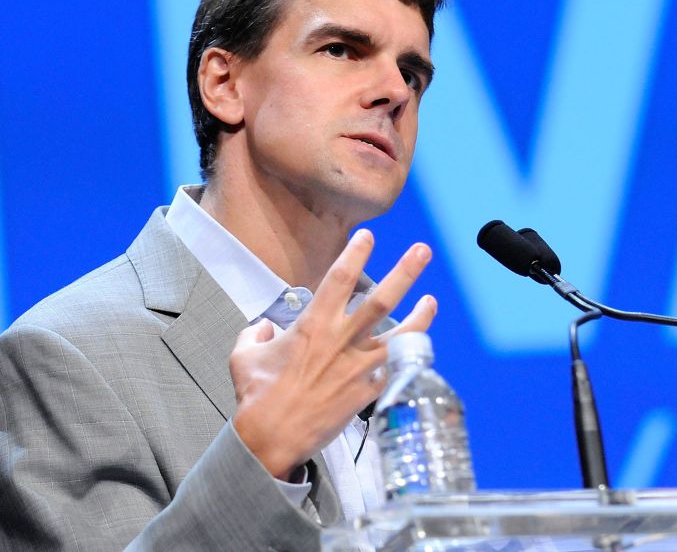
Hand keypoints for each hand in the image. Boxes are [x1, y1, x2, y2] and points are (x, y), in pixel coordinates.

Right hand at [228, 229, 436, 479]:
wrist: (273, 439)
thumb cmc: (258, 397)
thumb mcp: (244, 357)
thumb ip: (254, 335)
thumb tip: (263, 328)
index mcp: (314, 325)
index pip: (340, 277)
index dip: (356, 253)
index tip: (368, 236)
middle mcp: (342, 340)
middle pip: (382, 299)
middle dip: (406, 272)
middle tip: (423, 251)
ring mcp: (360, 367)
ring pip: (400, 336)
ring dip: (420, 317)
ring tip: (432, 301)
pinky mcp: (368, 392)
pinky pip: (391, 371)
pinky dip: (400, 361)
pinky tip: (409, 353)